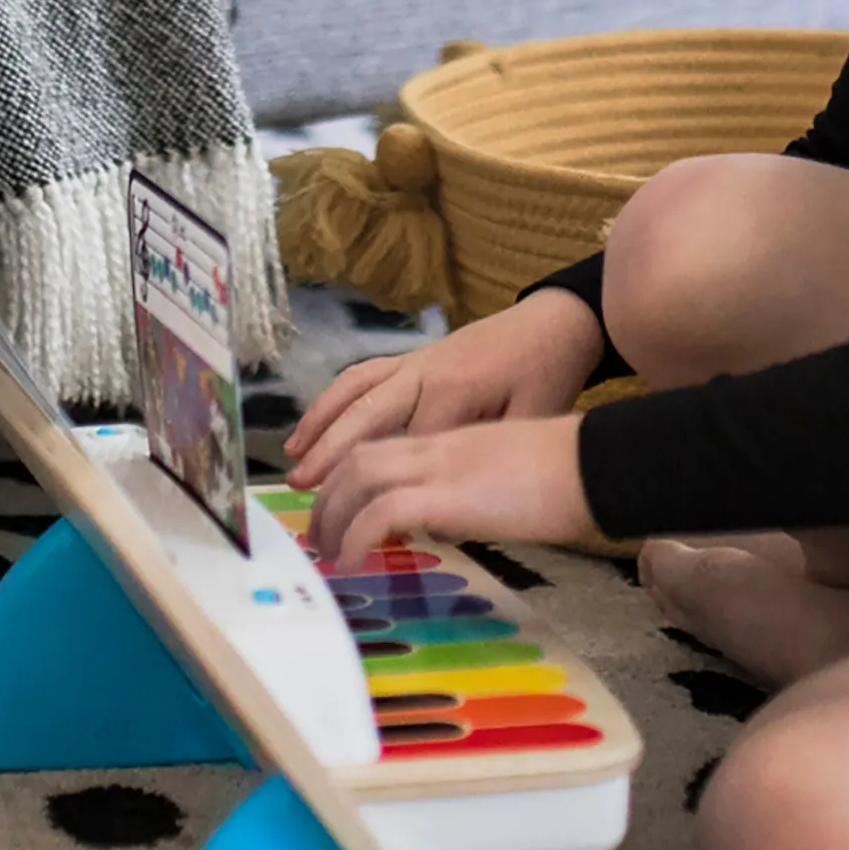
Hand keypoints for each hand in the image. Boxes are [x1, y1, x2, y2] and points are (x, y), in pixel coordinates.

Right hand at [286, 287, 602, 492]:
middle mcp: (424, 372)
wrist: (554, 323)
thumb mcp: (531, 419)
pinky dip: (333, 399)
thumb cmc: (546, 374)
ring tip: (294, 459)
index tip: (373, 525)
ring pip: (356, 391)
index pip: (410, 445)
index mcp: (455, 390)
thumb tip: (446, 506)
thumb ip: (488, 456)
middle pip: (367, 415)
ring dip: (321, 423)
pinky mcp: (413, 357)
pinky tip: (315, 423)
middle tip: (300, 490)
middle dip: (331, 453)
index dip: (394, 486)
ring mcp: (415, 361)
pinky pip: (363, 376)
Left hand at [306, 413, 593, 568]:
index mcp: (452, 443)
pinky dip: (358, 535)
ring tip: (328, 554)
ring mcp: (440, 467)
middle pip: (359, 459)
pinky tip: (352, 562)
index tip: (337, 510)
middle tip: (318, 537)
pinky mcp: (448, 496)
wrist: (595, 463)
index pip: (383, 449)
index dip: (350, 477)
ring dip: (333, 515)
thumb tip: (454, 522)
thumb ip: (473, 490)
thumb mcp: (507, 477)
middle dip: (329, 497)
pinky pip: (383, 511)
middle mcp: (436, 448)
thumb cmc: (569, 474)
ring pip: (359, 476)